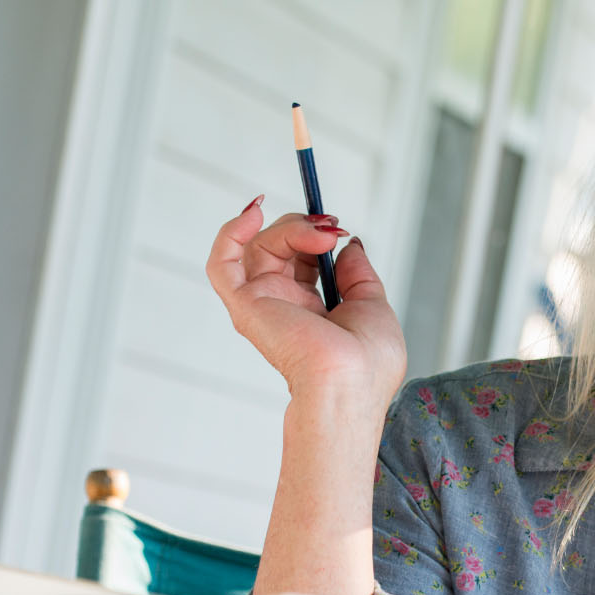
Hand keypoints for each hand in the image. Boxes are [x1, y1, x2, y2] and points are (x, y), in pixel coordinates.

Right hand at [206, 200, 405, 411]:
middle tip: (330, 230)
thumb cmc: (368, 363)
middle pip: (279, 247)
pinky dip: (230, 233)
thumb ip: (357, 273)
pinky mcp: (245, 306)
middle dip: (303, 228)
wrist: (350, 382)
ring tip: (318, 236)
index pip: (302, 259)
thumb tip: (348, 245)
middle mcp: (284, 306)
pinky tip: (252, 211)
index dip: (315, 237)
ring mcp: (263, 305)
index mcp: (313, 310)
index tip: (337, 228)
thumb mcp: (373, 304)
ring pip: (258, 247)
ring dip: (288, 228)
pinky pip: (221, 264)